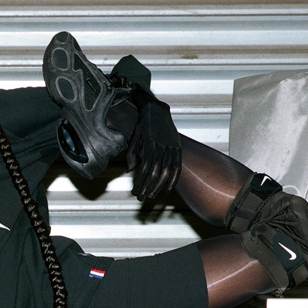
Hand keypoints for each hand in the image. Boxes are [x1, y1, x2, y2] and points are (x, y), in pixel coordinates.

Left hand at [119, 84, 181, 200]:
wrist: (157, 110)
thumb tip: (130, 171)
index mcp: (150, 145)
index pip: (145, 170)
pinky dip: (174, 179)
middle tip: (141, 198)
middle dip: (148, 188)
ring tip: (152, 195)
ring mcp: (171, 148)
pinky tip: (168, 189)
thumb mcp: (134, 137)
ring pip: (167, 172)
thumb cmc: (142, 124)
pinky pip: (177, 166)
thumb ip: (132, 154)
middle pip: (156, 174)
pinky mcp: (177, 148)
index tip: (135, 192)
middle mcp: (162, 147)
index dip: (140, 183)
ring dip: (159, 186)